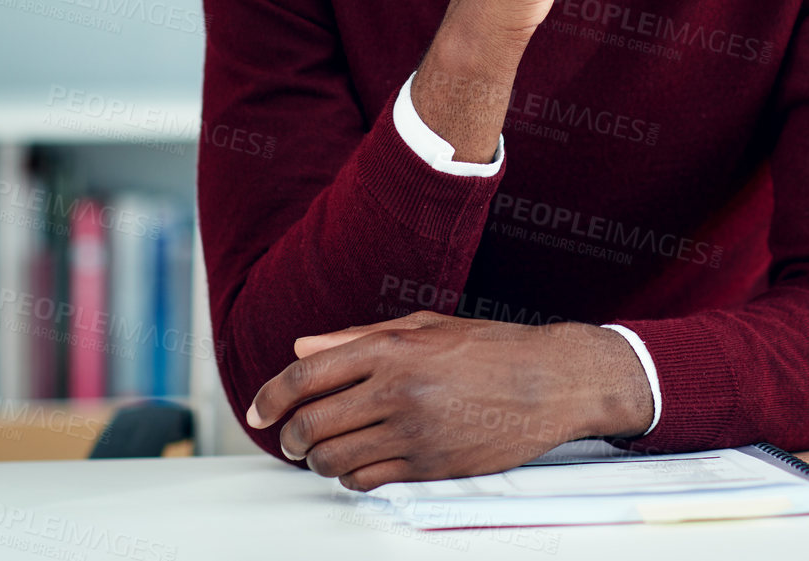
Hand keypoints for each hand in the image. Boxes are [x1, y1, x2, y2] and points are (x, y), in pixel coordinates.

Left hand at [244, 311, 651, 489]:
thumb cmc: (491, 347)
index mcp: (390, 347)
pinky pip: (367, 482)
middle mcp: (395, 388)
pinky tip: (358, 466)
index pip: (305, 376)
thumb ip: (356, 338)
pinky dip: (350, 479)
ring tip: (323, 453)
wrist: (551, 380)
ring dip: (317, 462)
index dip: (269, 397)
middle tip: (292, 438)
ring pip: (333, 460)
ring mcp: (413, 431)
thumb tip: (302, 347)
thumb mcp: (423, 326)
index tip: (257, 411)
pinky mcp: (430, 466)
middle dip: (291, 437)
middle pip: (311, 425)